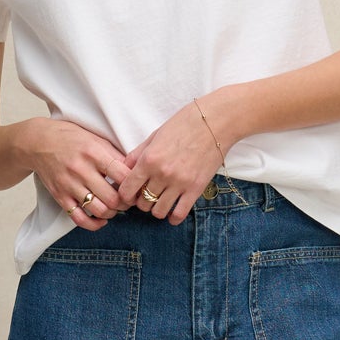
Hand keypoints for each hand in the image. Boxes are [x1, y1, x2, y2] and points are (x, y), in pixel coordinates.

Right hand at [15, 117, 133, 230]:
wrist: (37, 142)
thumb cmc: (70, 138)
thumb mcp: (95, 138)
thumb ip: (115, 154)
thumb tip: (136, 171)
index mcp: (93, 153)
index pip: (123, 176)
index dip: (134, 185)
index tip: (137, 186)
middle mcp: (81, 170)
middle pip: (113, 198)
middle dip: (126, 203)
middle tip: (129, 200)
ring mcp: (69, 185)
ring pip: (99, 210)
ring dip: (113, 213)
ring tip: (115, 207)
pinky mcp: (60, 197)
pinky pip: (80, 219)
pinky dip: (95, 224)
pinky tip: (102, 220)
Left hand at [117, 99, 224, 222]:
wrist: (215, 122)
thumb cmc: (184, 124)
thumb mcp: (155, 136)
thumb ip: (137, 154)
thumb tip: (123, 169)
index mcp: (149, 160)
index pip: (127, 190)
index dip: (125, 195)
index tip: (131, 193)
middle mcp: (162, 174)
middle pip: (142, 203)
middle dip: (142, 202)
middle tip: (148, 195)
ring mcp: (180, 183)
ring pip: (159, 212)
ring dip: (157, 209)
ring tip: (161, 201)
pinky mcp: (196, 189)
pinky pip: (179, 214)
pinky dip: (173, 217)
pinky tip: (173, 211)